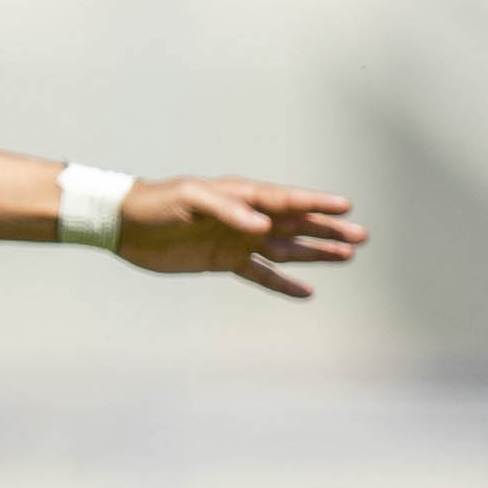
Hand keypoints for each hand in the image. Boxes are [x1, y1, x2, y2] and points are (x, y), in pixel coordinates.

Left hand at [115, 175, 365, 298]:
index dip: (316, 204)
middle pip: (295, 225)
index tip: (346, 207)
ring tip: (347, 257)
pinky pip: (261, 274)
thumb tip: (261, 227)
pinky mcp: (225, 261)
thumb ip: (228, 211)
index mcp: (241, 195)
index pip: (286, 201)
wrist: (126, 224)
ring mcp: (238, 239)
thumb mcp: (191, 200)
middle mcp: (246, 217)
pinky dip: (283, 283)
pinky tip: (307, 291)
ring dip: (315, 253)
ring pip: (285, 248)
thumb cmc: (158, 203)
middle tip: (361, 237)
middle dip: (327, 231)